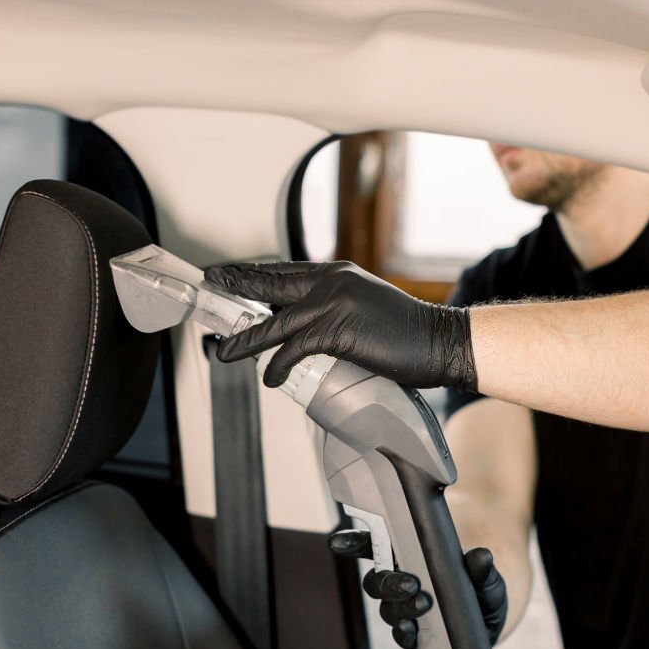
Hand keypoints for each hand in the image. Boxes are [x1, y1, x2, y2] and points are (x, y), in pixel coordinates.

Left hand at [204, 261, 476, 390]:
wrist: (438, 340)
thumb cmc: (406, 331)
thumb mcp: (365, 305)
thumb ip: (337, 307)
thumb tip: (308, 327)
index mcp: (337, 272)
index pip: (283, 270)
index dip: (252, 273)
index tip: (228, 274)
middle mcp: (331, 281)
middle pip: (269, 284)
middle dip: (235, 286)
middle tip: (209, 285)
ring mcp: (333, 304)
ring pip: (274, 322)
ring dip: (244, 339)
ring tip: (222, 351)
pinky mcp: (337, 331)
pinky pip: (294, 350)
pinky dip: (277, 366)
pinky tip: (269, 378)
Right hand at [329, 529, 507, 648]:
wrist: (488, 626)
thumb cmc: (479, 590)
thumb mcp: (486, 577)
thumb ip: (481, 569)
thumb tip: (481, 557)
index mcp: (410, 557)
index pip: (375, 546)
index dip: (353, 542)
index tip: (338, 541)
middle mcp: (401, 583)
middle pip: (377, 581)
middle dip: (388, 582)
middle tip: (410, 583)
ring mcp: (404, 610)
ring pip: (387, 609)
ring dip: (400, 607)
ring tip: (422, 605)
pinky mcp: (414, 635)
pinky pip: (401, 635)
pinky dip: (405, 633)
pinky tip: (412, 630)